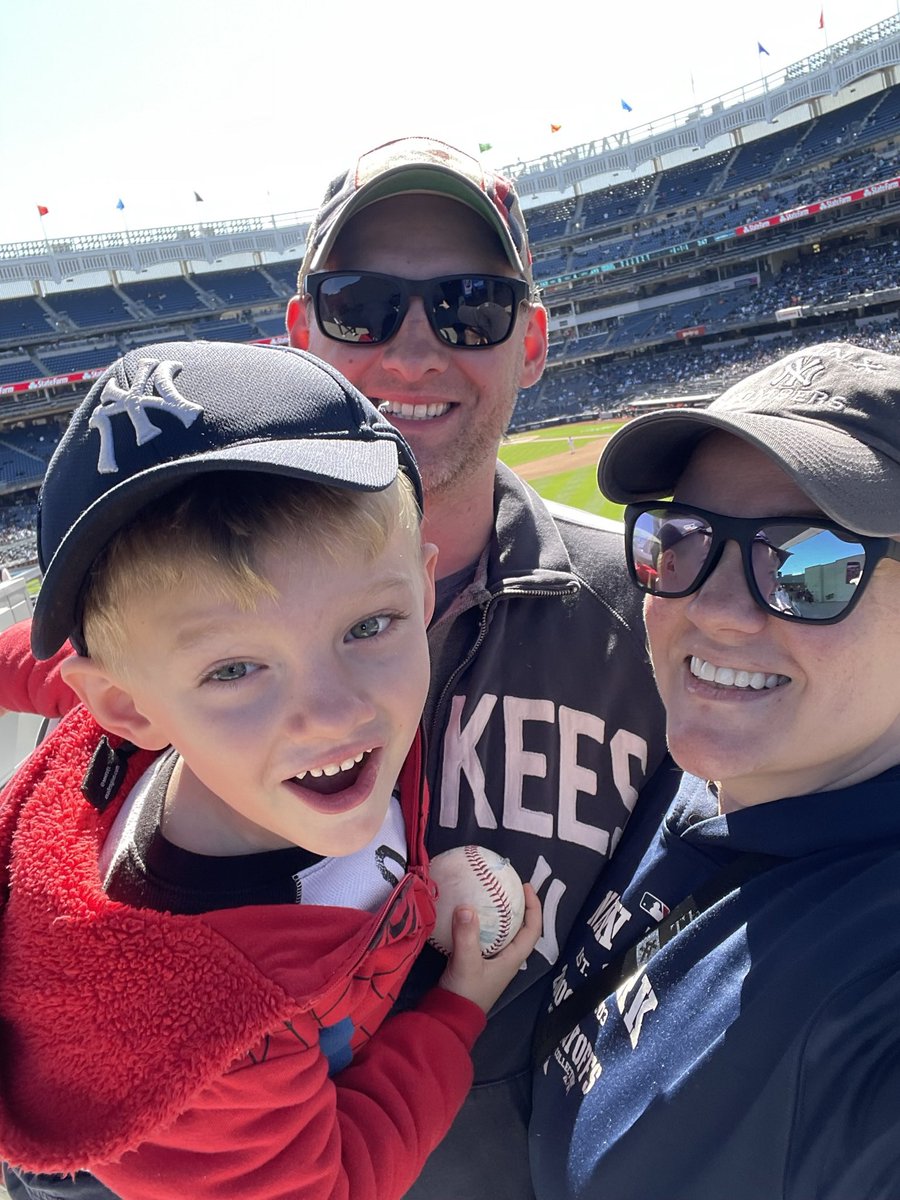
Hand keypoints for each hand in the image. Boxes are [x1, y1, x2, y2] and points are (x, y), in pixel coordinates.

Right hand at [436, 884, 541, 1012]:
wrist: (449, 1016)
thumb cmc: (465, 992)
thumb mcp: (466, 962)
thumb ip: (466, 935)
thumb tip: (466, 906)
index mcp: (512, 958)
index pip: (532, 930)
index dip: (534, 907)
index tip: (526, 887)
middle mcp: (505, 957)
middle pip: (519, 928)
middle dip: (517, 906)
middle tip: (506, 886)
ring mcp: (491, 960)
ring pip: (501, 931)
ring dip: (499, 913)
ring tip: (488, 894)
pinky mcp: (476, 961)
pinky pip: (484, 935)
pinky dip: (481, 922)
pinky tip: (468, 912)